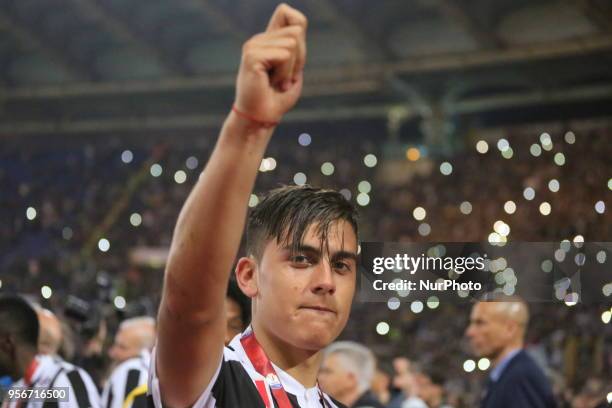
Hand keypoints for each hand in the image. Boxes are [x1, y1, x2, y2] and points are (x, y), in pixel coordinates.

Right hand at [234, 3, 306, 123]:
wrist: (261, 119)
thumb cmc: (277, 98)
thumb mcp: (294, 68)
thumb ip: (297, 46)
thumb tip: (297, 27)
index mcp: (267, 40)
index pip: (287, 13)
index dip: (299, 32)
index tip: (293, 62)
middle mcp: (258, 39)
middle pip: (296, 32)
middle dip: (298, 59)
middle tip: (284, 78)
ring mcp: (253, 46)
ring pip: (292, 44)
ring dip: (290, 69)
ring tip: (277, 83)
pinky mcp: (251, 56)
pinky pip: (284, 55)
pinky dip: (284, 73)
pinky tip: (272, 84)